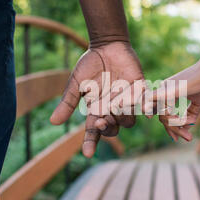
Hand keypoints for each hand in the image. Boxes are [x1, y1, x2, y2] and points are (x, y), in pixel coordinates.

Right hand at [50, 41, 143, 157]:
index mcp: (97, 110)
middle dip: (106, 127)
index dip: (90, 143)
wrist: (106, 46)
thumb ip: (67, 103)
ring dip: (122, 117)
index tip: (87, 153)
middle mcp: (113, 110)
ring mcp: (127, 101)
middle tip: (99, 120)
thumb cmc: (89, 65)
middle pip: (113, 129)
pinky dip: (146, 107)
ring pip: (129, 120)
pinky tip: (146, 110)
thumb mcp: (76, 84)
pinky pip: (145, 103)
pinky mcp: (140, 90)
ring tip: (114, 106)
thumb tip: (54, 122)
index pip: (93, 131)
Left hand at [149, 56, 199, 141]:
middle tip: (188, 139)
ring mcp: (164, 91)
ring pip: (163, 116)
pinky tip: (178, 126)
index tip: (178, 138)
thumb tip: (188, 126)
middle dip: (174, 130)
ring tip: (189, 136)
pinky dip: (169, 121)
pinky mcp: (167, 92)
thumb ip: (191, 113)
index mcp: (169, 93)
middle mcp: (163, 92)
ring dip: (175, 129)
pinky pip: (162, 111)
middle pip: (163, 117)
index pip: (164, 113)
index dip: (170, 127)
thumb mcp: (198, 102)